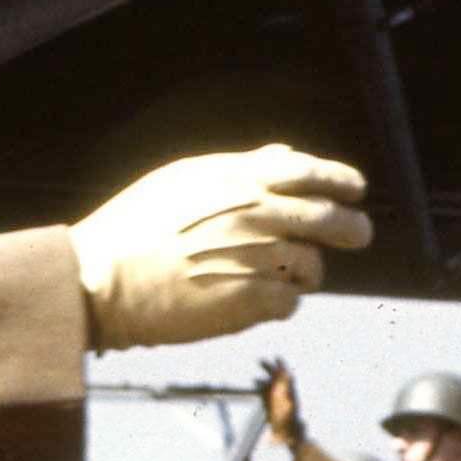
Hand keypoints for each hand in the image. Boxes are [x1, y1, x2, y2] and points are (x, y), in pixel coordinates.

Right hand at [77, 145, 375, 343]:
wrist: (103, 280)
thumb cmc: (136, 226)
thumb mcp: (186, 178)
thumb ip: (242, 168)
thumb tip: (284, 157)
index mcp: (242, 180)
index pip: (312, 173)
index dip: (341, 180)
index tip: (355, 189)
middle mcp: (259, 216)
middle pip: (330, 220)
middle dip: (352, 228)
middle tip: (358, 234)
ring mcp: (259, 260)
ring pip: (313, 266)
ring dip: (305, 271)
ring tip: (283, 274)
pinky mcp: (252, 302)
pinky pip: (290, 303)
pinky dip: (281, 301)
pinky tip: (257, 299)